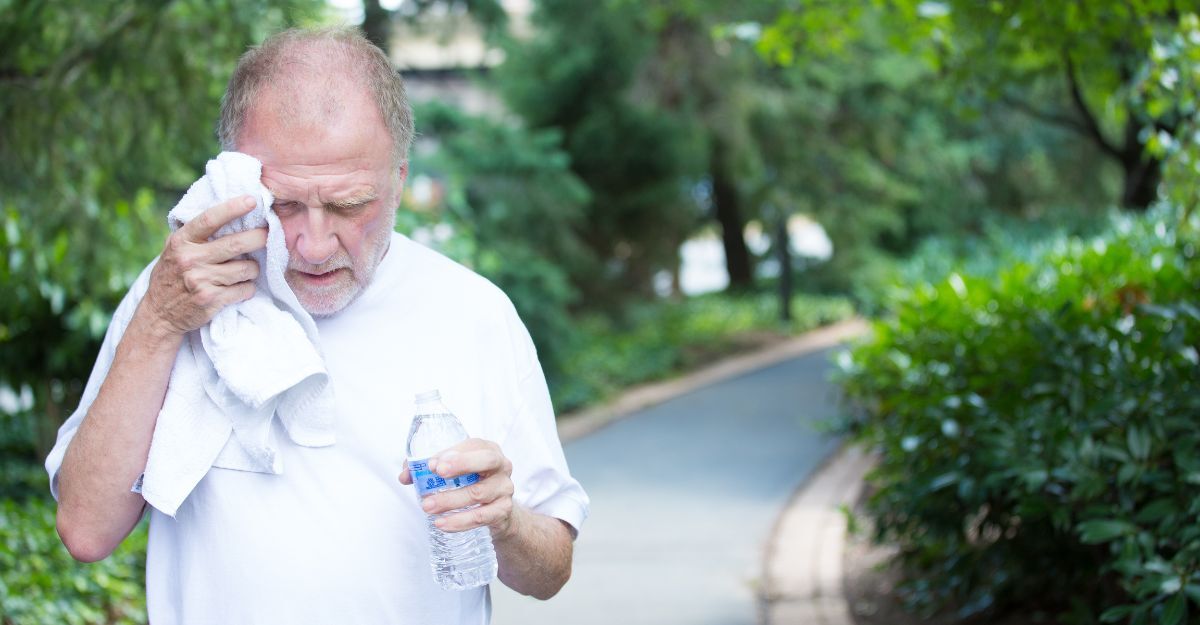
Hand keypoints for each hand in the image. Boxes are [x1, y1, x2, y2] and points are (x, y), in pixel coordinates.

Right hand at [141, 195, 266, 337]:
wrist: (159, 314)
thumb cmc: (172, 276)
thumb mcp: (174, 250)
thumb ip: (195, 234)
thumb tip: (228, 212)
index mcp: (181, 242)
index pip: (210, 219)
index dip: (233, 208)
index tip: (252, 200)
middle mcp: (190, 259)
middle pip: (236, 244)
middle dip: (259, 237)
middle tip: (268, 235)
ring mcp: (201, 280)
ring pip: (246, 268)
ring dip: (253, 269)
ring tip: (246, 270)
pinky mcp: (211, 300)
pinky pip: (245, 289)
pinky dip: (248, 288)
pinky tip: (240, 288)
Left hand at [400, 438, 516, 538]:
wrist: (496, 511)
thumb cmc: (471, 483)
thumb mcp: (454, 472)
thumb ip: (427, 470)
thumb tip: (405, 476)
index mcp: (487, 449)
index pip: (473, 445)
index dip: (454, 453)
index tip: (432, 464)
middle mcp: (501, 466)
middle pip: (487, 461)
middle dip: (461, 464)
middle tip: (437, 473)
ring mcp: (504, 488)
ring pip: (478, 493)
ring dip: (450, 500)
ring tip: (428, 507)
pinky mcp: (503, 511)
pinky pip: (482, 517)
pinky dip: (460, 521)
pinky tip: (443, 523)